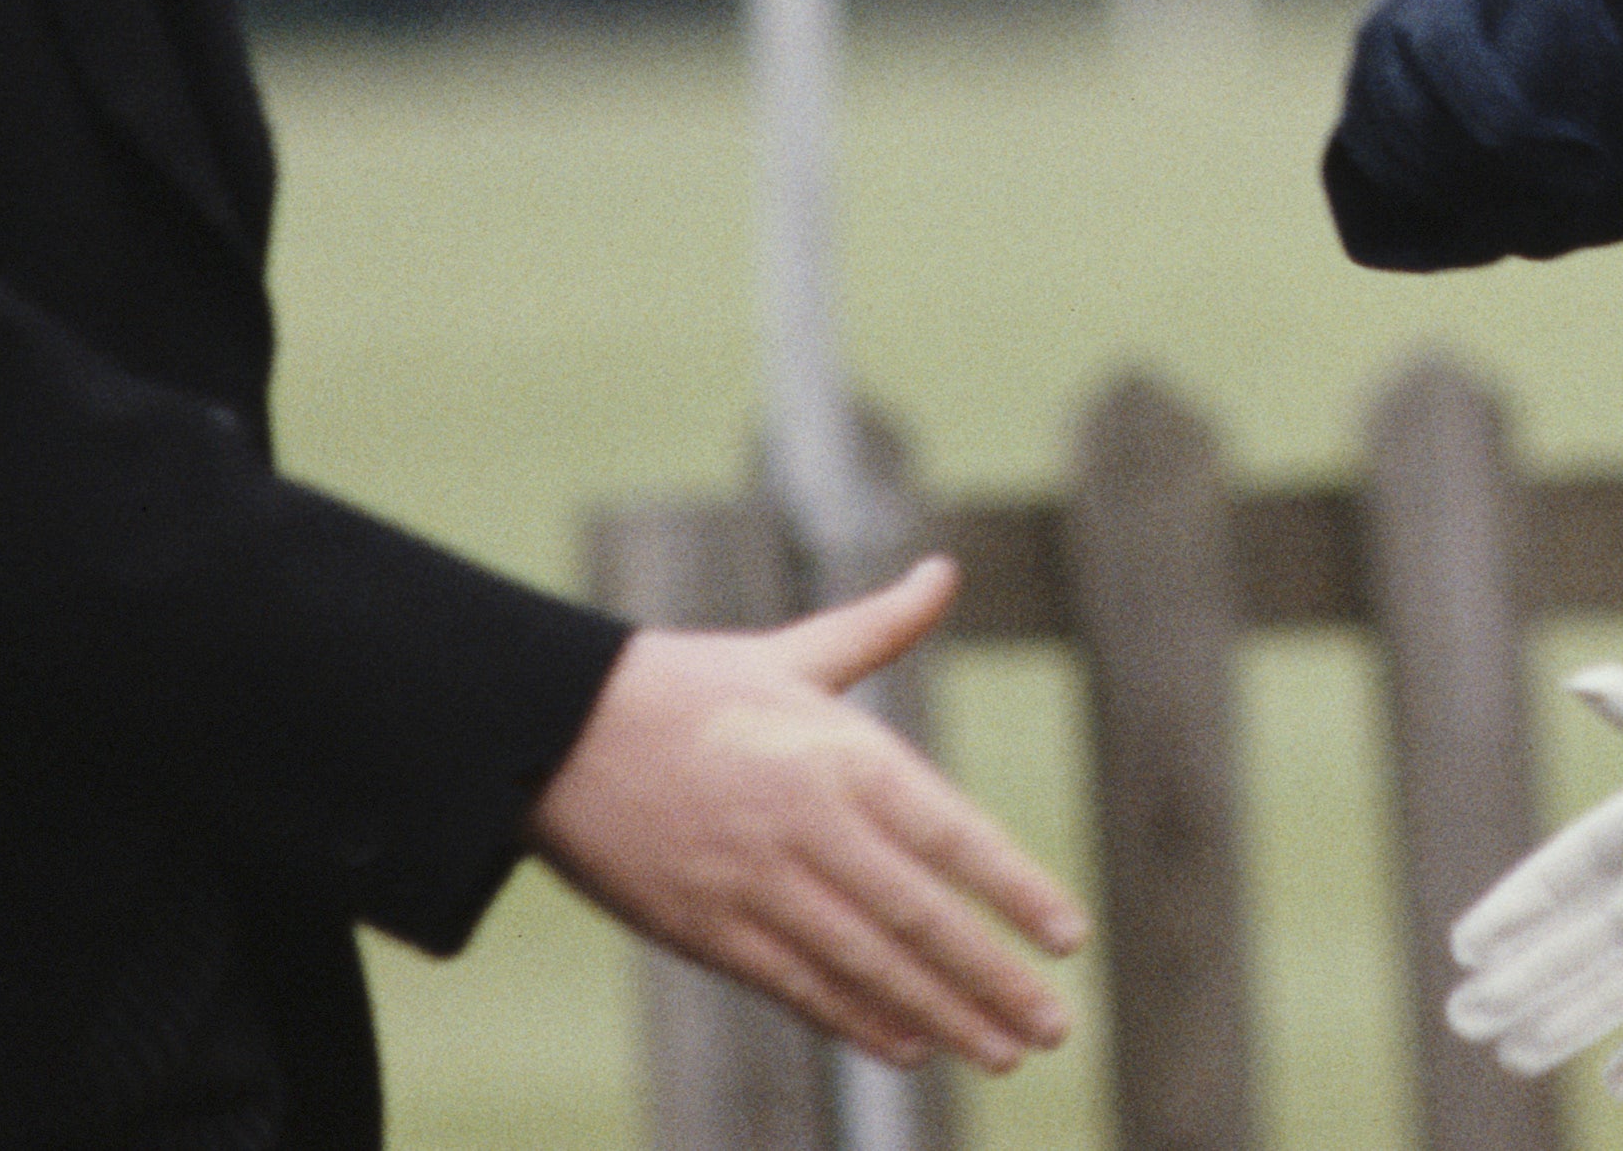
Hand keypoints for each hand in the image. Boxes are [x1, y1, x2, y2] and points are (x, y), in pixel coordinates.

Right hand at [529, 558, 1087, 1073]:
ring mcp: (753, 884)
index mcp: (837, 752)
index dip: (1013, 891)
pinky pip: (795, 985)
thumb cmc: (687, 686)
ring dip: (938, 1014)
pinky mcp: (704, 930)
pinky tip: (909, 1047)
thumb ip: (880, 627)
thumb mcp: (791, 652)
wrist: (552, 730)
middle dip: (991, 976)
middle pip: (917, 915)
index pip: (949, 834)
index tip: (1070, 938)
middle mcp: (805, 823)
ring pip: (864, 964)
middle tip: (1053, 1027)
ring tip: (1002, 1051)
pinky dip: (856, 1019)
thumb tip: (946, 571)